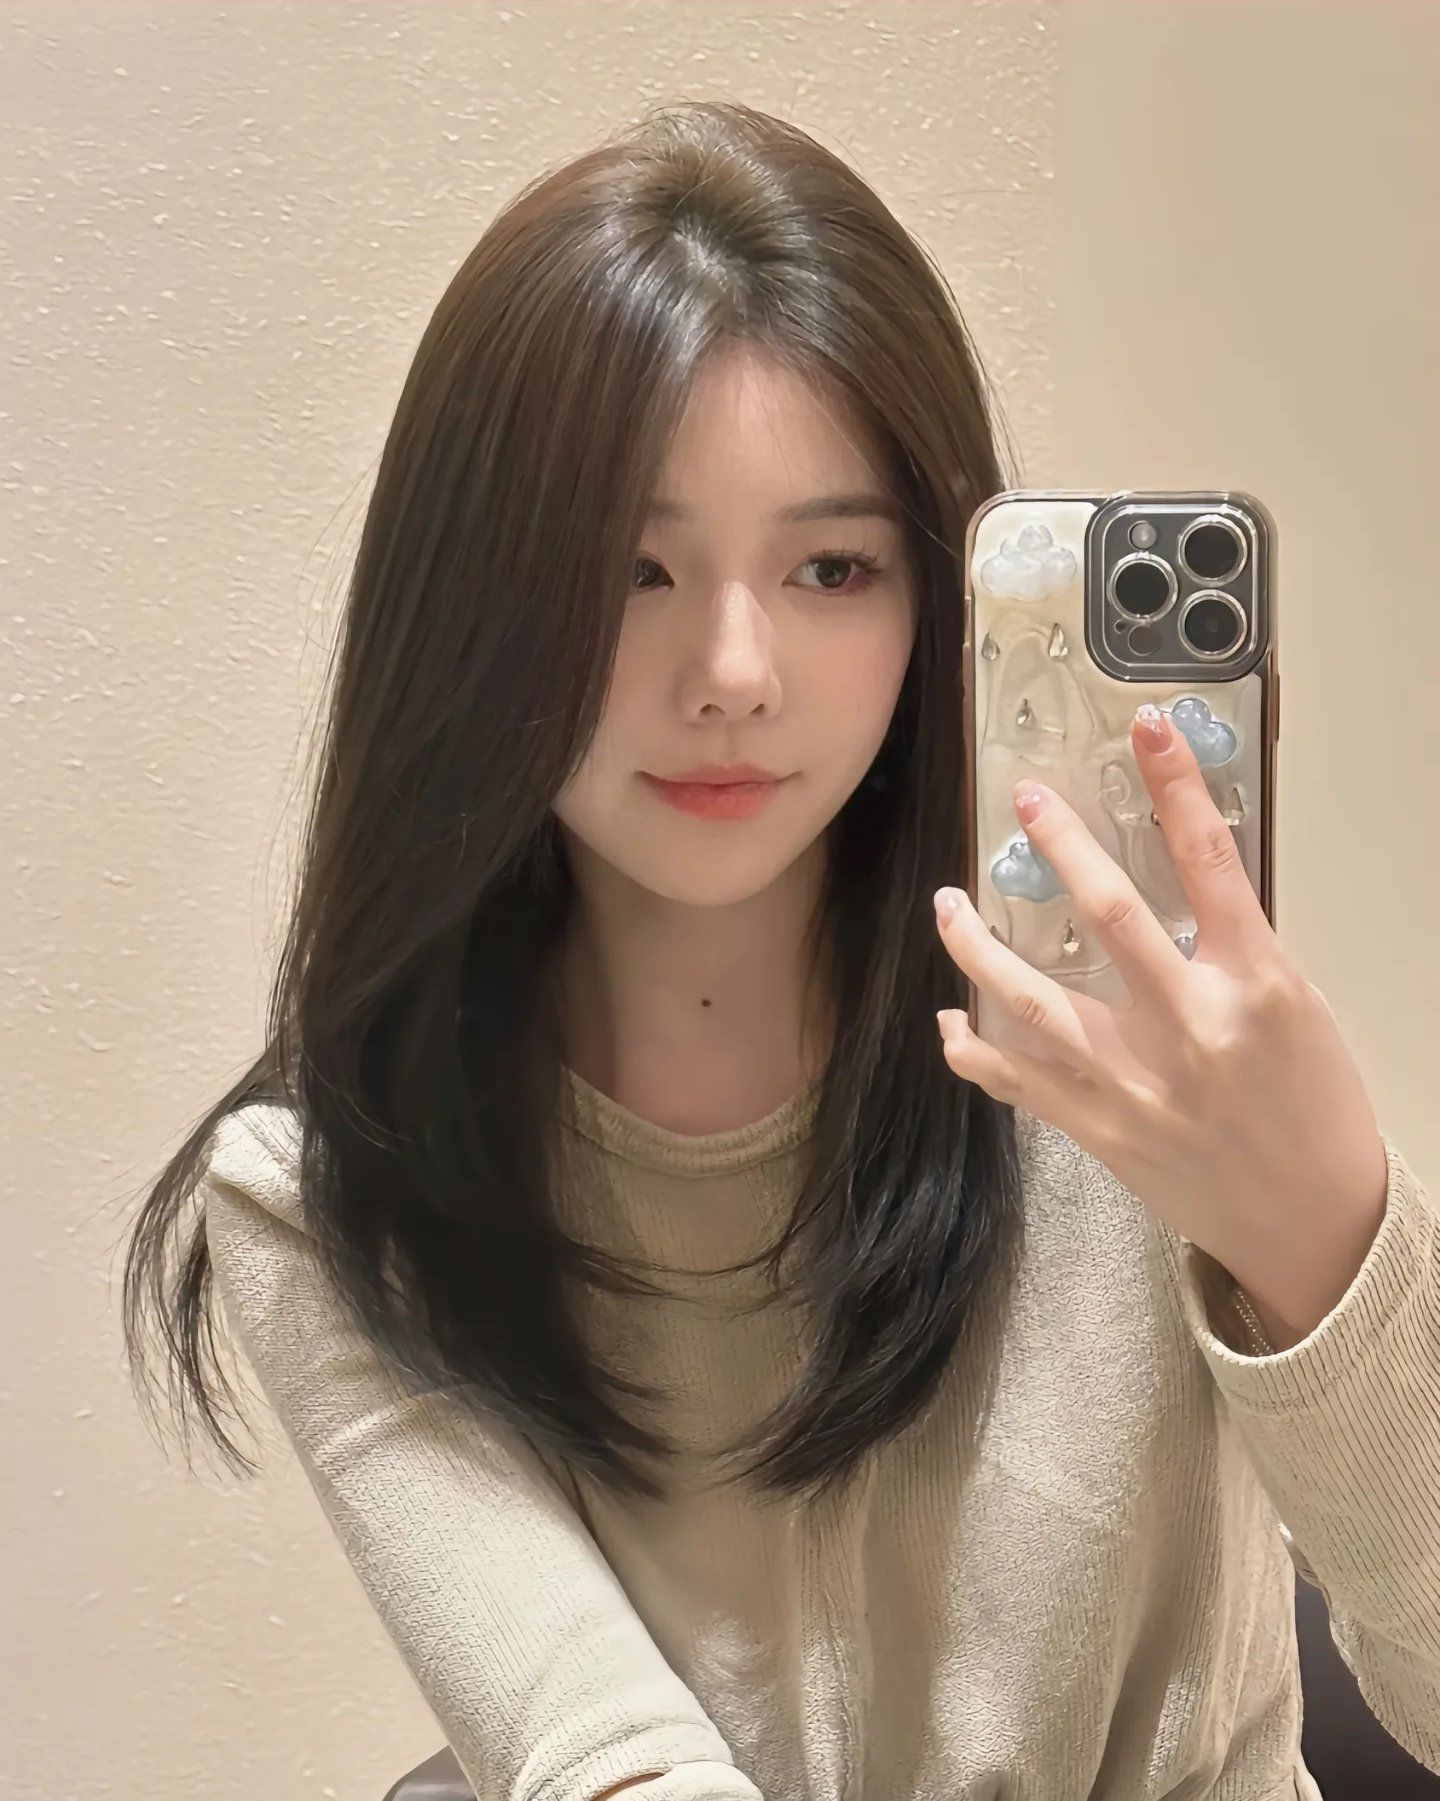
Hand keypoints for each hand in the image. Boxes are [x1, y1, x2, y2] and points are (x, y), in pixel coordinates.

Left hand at [933, 702, 1388, 1348]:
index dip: (1174, 785)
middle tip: (1023, 799)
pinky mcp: (1100, 1129)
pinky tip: (946, 1023)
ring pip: (1033, 999)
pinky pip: (1017, 1081)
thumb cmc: (1315, 1109)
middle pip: (1108, 914)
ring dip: (978, 946)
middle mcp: (1191, 1025)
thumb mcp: (1296, 1009)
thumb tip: (1166, 888)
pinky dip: (973, 1050)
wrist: (1313, 1223)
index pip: (1210, 860)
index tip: (1144, 728)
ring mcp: (1136, 1081)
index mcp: (1256, 984)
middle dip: (1061, 844)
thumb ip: (1232, 950)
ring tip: (947, 904)